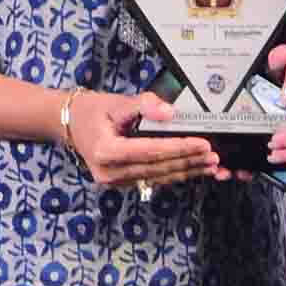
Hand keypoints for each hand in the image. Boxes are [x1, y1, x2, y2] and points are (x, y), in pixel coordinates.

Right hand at [59, 88, 227, 189]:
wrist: (70, 124)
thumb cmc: (91, 111)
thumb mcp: (115, 101)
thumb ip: (143, 105)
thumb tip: (169, 112)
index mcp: (105, 152)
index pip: (151, 151)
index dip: (179, 148)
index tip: (203, 144)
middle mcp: (109, 173)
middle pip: (157, 168)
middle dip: (188, 161)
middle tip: (214, 156)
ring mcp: (115, 182)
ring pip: (158, 177)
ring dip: (186, 171)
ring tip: (210, 165)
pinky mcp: (122, 183)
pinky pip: (152, 179)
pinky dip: (174, 173)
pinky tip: (193, 169)